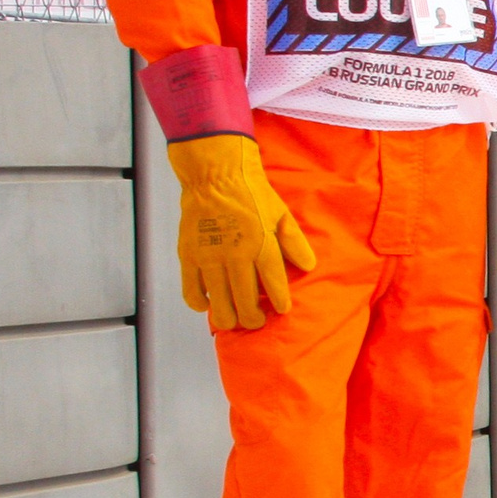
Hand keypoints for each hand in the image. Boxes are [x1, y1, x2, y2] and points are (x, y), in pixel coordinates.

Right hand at [168, 134, 317, 331]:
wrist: (216, 176)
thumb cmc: (253, 195)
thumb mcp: (281, 214)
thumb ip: (294, 243)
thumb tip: (308, 267)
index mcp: (262, 243)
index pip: (274, 284)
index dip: (278, 302)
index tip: (281, 311)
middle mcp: (235, 254)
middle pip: (245, 301)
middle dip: (253, 318)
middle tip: (256, 321)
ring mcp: (209, 256)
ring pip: (220, 303)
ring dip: (229, 317)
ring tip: (236, 320)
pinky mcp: (188, 255)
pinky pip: (192, 291)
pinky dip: (200, 304)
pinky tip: (209, 306)